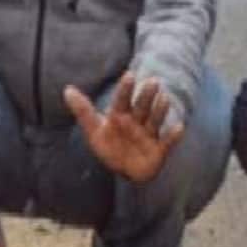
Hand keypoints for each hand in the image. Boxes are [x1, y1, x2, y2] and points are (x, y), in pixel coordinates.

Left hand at [64, 72, 183, 183]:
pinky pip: (167, 142)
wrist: (124, 171)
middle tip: (153, 81)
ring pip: (155, 120)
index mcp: (120, 115)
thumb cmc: (110, 147)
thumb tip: (67, 90)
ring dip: (160, 111)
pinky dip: (173, 136)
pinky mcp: (159, 149)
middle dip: (147, 96)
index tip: (129, 75)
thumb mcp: (94, 131)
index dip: (125, 89)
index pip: (122, 100)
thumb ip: (83, 111)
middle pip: (141, 107)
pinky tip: (179, 127)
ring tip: (165, 99)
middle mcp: (136, 122)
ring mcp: (148, 135)